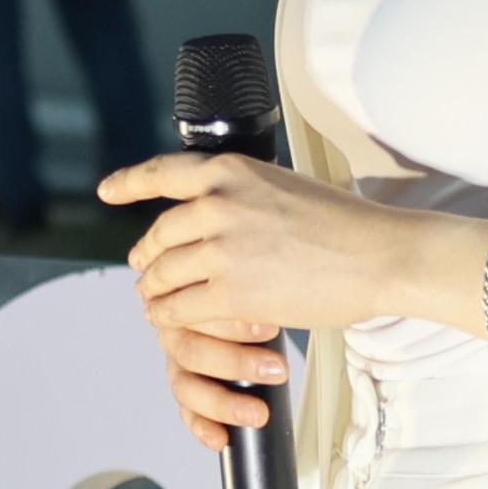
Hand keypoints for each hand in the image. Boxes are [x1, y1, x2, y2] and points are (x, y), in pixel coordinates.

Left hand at [103, 146, 393, 453]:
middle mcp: (219, 203)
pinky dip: (167, 315)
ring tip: (151, 298)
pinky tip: (165, 318)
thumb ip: (244, 192)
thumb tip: (213, 208)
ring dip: (153, 290)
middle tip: (141, 268)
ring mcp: (222, 249)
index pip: (163, 174)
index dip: (129, 184)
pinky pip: (179, 307)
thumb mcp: (284, 185)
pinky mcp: (231, 292)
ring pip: (164, 273)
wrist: (379, 255)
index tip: (107, 191)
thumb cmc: (344, 225)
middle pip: (159, 234)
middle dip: (146, 256)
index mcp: (232, 170)